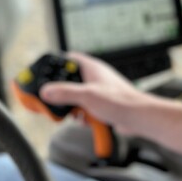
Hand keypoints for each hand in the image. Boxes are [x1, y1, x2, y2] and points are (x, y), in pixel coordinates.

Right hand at [39, 52, 153, 135]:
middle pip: (69, 81)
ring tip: (77, 114)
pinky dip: (84, 115)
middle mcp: (95, 76)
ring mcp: (99, 90)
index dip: (55, 64)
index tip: (43, 74)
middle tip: (55, 101)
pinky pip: (86, 108)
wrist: (138, 117)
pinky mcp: (102, 104)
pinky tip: (87, 121)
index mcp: (91, 67)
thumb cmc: (119, 101)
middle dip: (63, 94)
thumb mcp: (87, 96)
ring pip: (77, 97)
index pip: (68, 59)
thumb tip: (45, 90)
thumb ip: (65, 93)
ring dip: (74, 108)